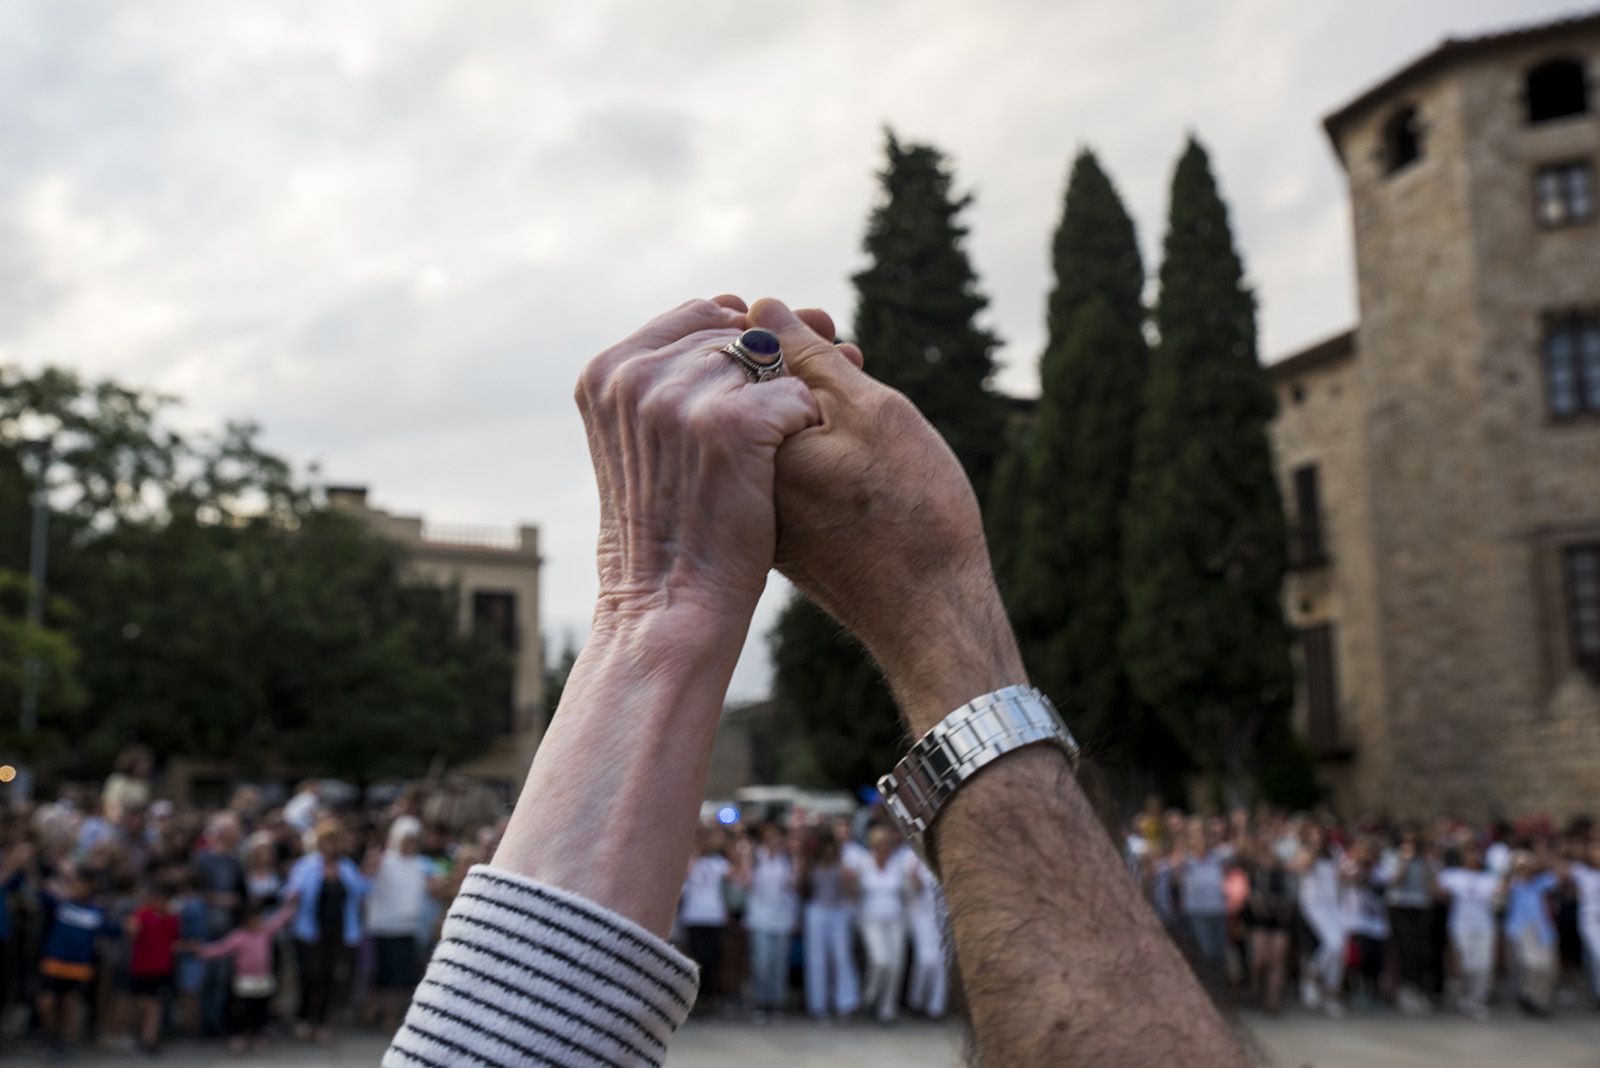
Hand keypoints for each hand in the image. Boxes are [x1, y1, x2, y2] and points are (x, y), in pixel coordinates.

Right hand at [577, 298, 820, 628]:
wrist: (670, 603)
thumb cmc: (673, 524)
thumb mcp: (648, 439)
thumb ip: (676, 378)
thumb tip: (758, 308)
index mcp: (606, 372)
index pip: (696, 315)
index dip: (743, 338)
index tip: (768, 374)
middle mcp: (635, 375)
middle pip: (735, 334)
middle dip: (779, 361)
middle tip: (797, 406)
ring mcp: (677, 397)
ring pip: (769, 363)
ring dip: (790, 398)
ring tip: (786, 446)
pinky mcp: (728, 424)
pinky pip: (794, 395)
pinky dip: (805, 426)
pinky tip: (793, 462)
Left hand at [747, 298, 1021, 729]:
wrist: (930, 614)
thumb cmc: (910, 512)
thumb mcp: (868, 412)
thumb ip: (806, 358)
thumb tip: (760, 309)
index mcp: (746, 445)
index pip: (742, 360)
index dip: (792, 333)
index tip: (836, 335)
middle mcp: (736, 481)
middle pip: (750, 396)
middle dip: (800, 364)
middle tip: (854, 360)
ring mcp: (755, 511)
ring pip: (770, 430)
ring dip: (811, 402)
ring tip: (861, 398)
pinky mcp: (777, 533)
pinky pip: (783, 468)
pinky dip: (814, 445)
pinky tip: (857, 446)